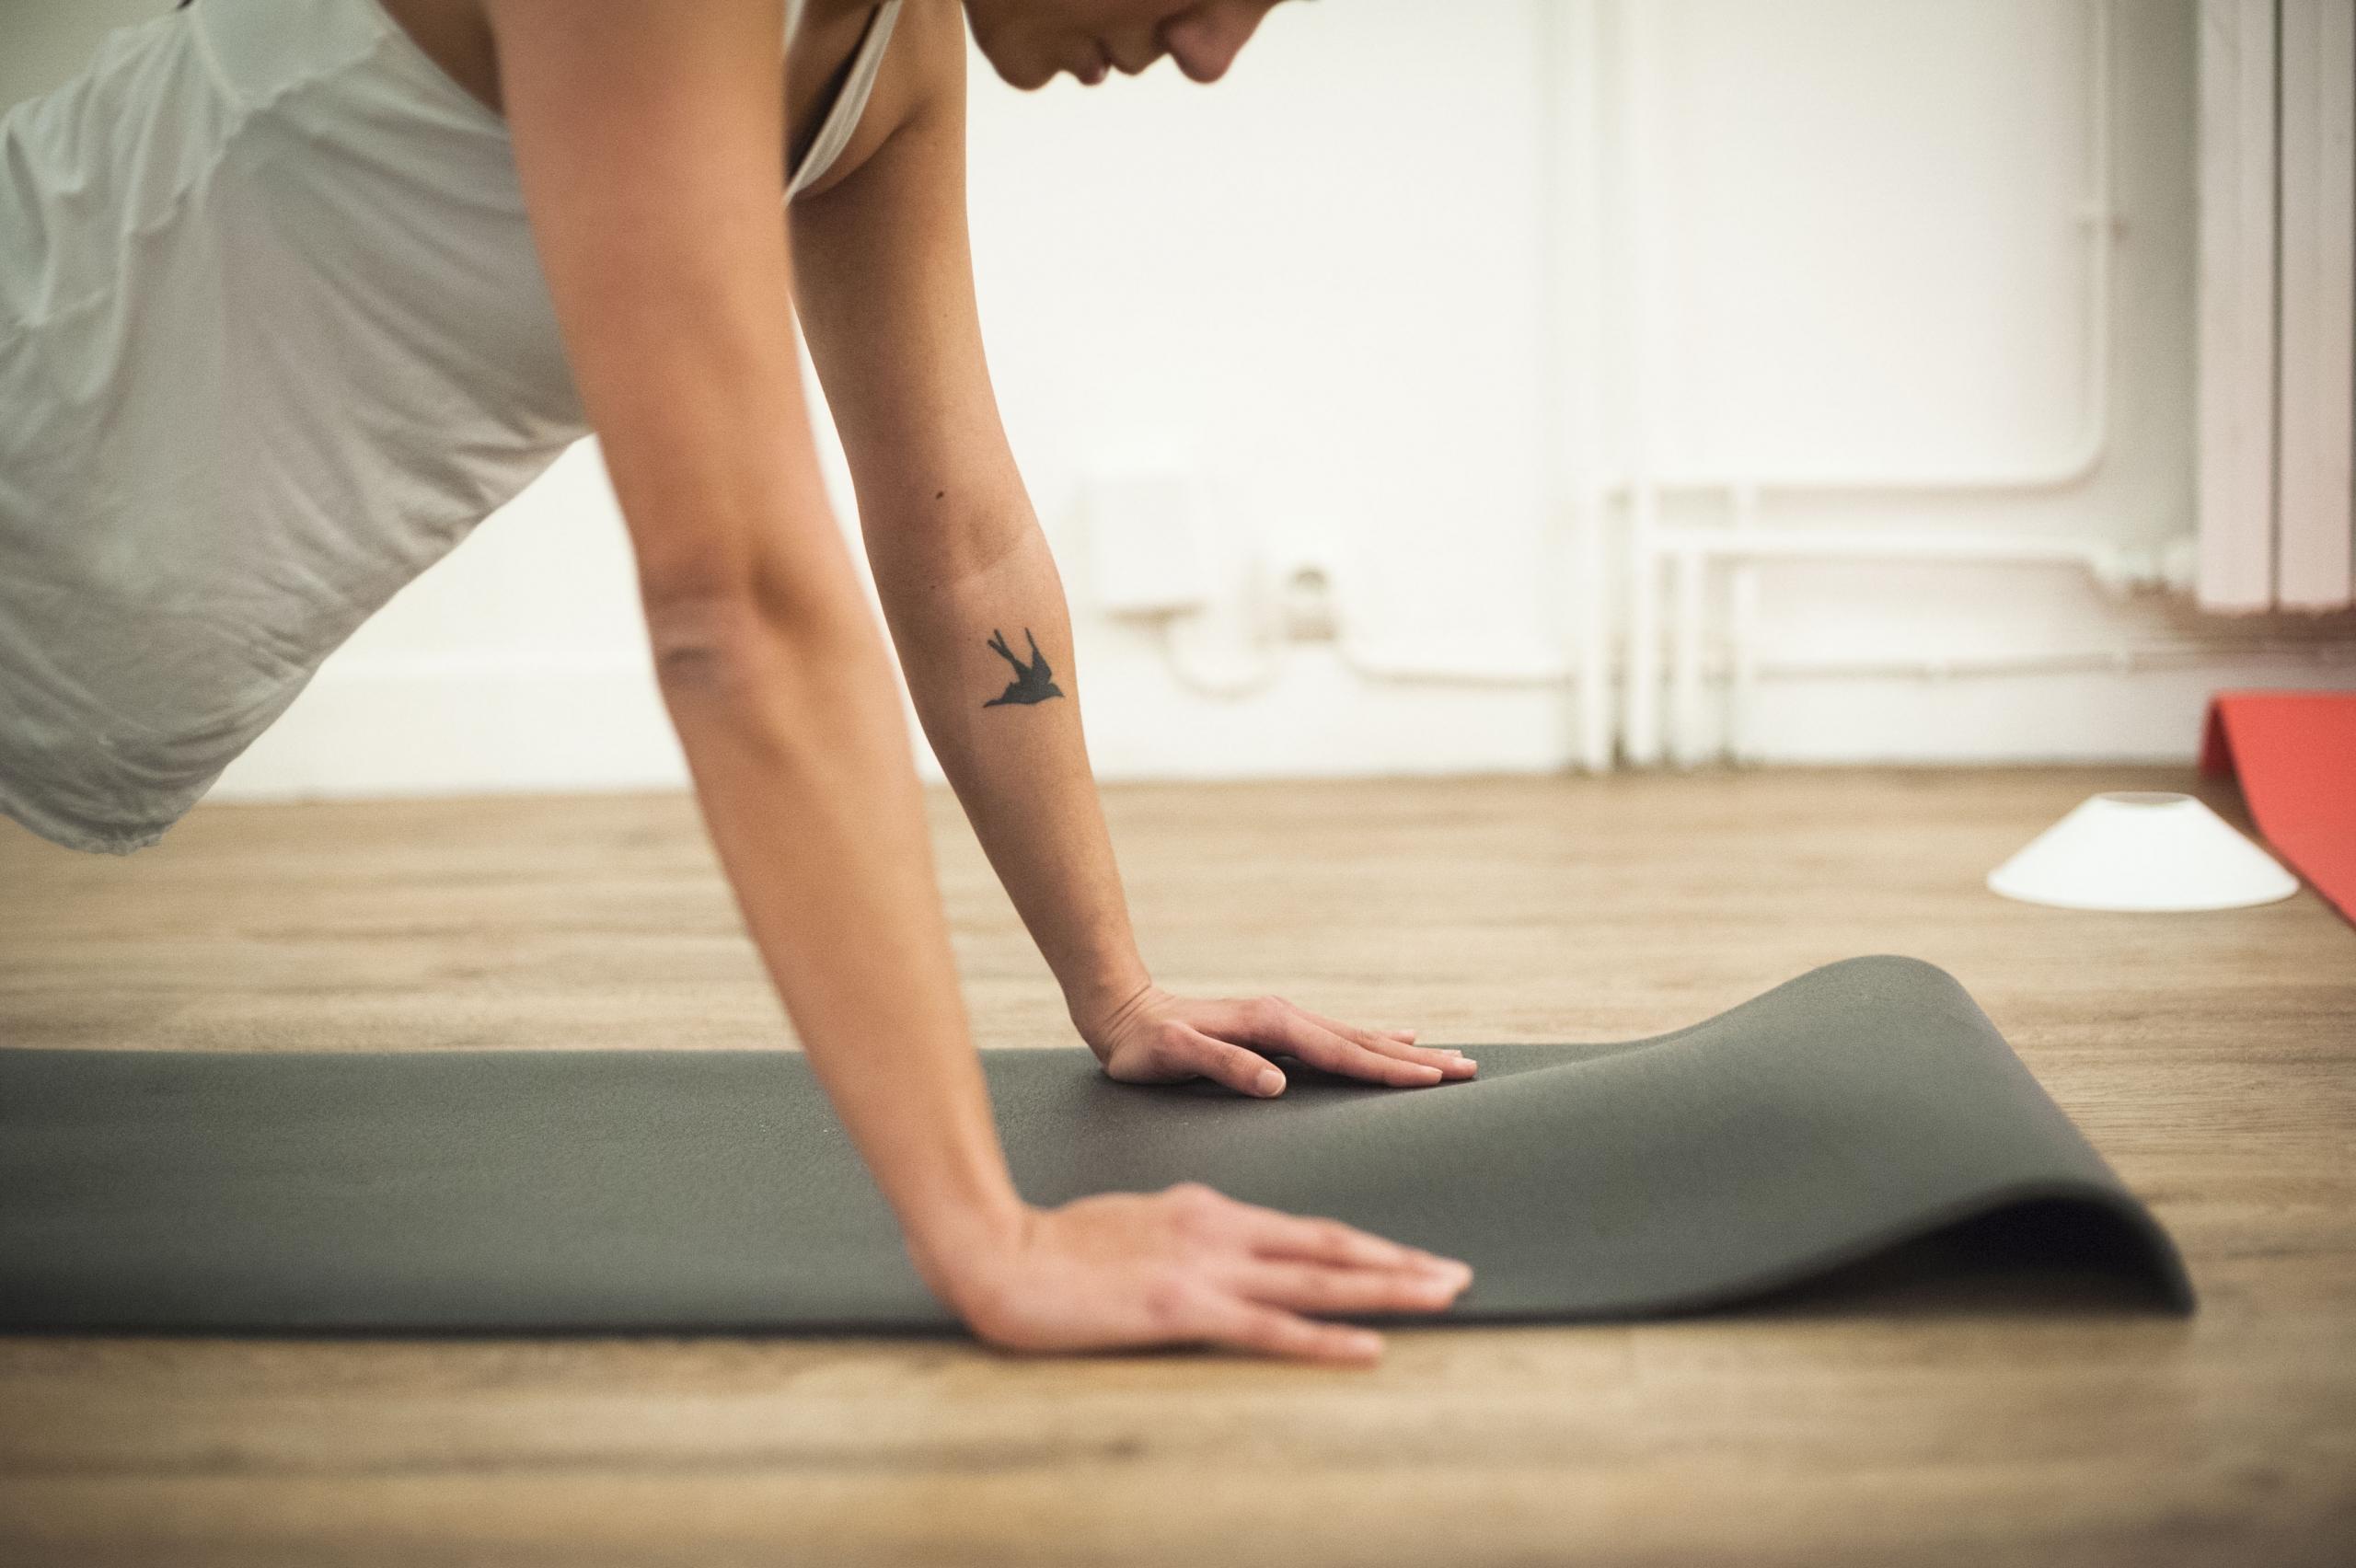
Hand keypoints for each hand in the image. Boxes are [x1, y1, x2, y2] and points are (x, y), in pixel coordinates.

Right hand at [932, 1183, 1472, 1364]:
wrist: (998, 1251)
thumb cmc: (1057, 1244)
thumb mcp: (1137, 1221)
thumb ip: (1185, 1230)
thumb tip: (1218, 1240)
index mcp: (1207, 1207)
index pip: (1304, 1230)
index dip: (1364, 1247)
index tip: (1410, 1259)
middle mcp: (1219, 1229)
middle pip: (1329, 1246)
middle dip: (1399, 1263)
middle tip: (1460, 1274)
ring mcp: (1204, 1268)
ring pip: (1317, 1279)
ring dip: (1388, 1289)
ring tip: (1444, 1295)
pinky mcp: (1183, 1307)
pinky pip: (1271, 1328)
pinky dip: (1327, 1339)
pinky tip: (1370, 1348)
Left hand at [1076, 983, 1476, 1095]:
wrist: (1121, 1011)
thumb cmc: (1142, 1045)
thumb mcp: (1173, 1057)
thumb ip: (1223, 1066)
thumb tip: (1276, 1081)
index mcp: (1271, 1026)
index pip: (1342, 1053)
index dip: (1389, 1068)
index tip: (1435, 1080)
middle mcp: (1286, 1017)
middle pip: (1365, 1041)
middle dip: (1419, 1059)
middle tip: (1470, 1069)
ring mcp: (1285, 1021)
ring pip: (1359, 1036)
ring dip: (1407, 1049)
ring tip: (1452, 1056)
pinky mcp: (1279, 1030)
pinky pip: (1342, 1036)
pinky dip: (1379, 1038)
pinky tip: (1402, 1038)